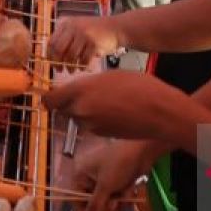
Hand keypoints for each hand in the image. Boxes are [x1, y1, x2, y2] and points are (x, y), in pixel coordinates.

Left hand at [44, 69, 194, 140]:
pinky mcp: (102, 135)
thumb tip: (79, 89)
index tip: (54, 94)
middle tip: (87, 95)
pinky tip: (115, 112)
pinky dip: (98, 120)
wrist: (160, 112)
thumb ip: (89, 83)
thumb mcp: (110, 75)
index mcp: (81, 91)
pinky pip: (92, 126)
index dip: (50, 97)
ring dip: (85, 112)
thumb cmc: (139, 87)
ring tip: (106, 101)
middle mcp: (81, 110)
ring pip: (78, 118)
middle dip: (70, 104)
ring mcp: (91, 125)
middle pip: (63, 109)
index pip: (50, 100)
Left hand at [49, 16, 122, 62]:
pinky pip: (84, 60)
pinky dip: (82, 66)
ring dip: (71, 66)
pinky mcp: (94, 44)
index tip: (52, 63)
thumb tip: (51, 56)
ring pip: (71, 57)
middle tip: (60, 69)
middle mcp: (74, 27)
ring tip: (73, 70)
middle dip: (58, 62)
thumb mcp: (77, 27)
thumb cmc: (94, 30)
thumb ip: (65, 37)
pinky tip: (83, 67)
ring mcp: (84, 35)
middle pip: (59, 50)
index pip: (52, 41)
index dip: (50, 55)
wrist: (116, 28)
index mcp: (67, 23)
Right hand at [69, 139, 154, 210]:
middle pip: (93, 205)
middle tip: (114, 201)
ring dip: (117, 203)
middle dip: (106, 206)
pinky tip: (128, 190)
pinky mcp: (115, 183)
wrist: (143, 149)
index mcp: (80, 175)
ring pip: (106, 205)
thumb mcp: (105, 186)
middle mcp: (89, 179)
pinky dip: (123, 198)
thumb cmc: (119, 163)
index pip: (76, 201)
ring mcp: (103, 181)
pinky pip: (115, 199)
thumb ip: (94, 208)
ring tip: (123, 193)